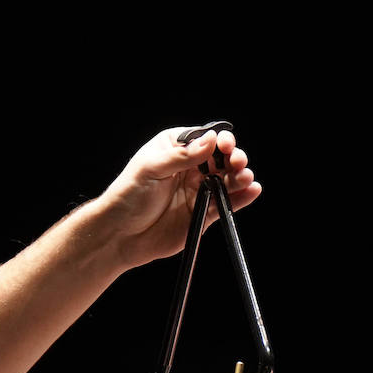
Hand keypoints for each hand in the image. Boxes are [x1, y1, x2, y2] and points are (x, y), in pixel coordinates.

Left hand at [98, 127, 260, 269]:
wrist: (120, 234)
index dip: (219, 140)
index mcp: (176, 149)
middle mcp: (190, 168)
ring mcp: (198, 190)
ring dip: (240, 177)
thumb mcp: (151, 169)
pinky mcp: (203, 214)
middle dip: (234, 157)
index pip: (205, 138)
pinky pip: (226, 204)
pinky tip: (252, 191)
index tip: (225, 146)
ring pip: (227, 180)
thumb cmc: (127, 196)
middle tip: (237, 162)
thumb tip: (210, 139)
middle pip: (221, 158)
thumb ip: (182, 155)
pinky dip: (241, 198)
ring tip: (245, 178)